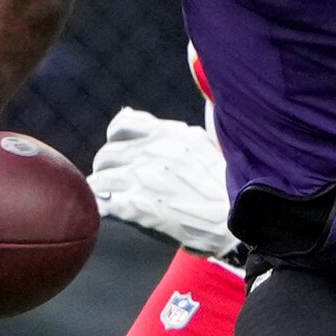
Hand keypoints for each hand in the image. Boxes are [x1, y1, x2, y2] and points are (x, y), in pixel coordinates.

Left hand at [87, 106, 233, 257]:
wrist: (234, 220)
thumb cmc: (223, 185)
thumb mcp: (200, 145)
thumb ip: (166, 131)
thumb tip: (128, 115)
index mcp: (168, 135)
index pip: (122, 126)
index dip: (116, 139)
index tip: (122, 151)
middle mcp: (151, 152)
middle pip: (107, 154)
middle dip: (109, 169)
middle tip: (120, 184)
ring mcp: (141, 179)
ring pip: (101, 179)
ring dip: (105, 191)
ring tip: (117, 201)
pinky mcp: (136, 206)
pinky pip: (102, 203)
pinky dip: (103, 208)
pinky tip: (111, 213)